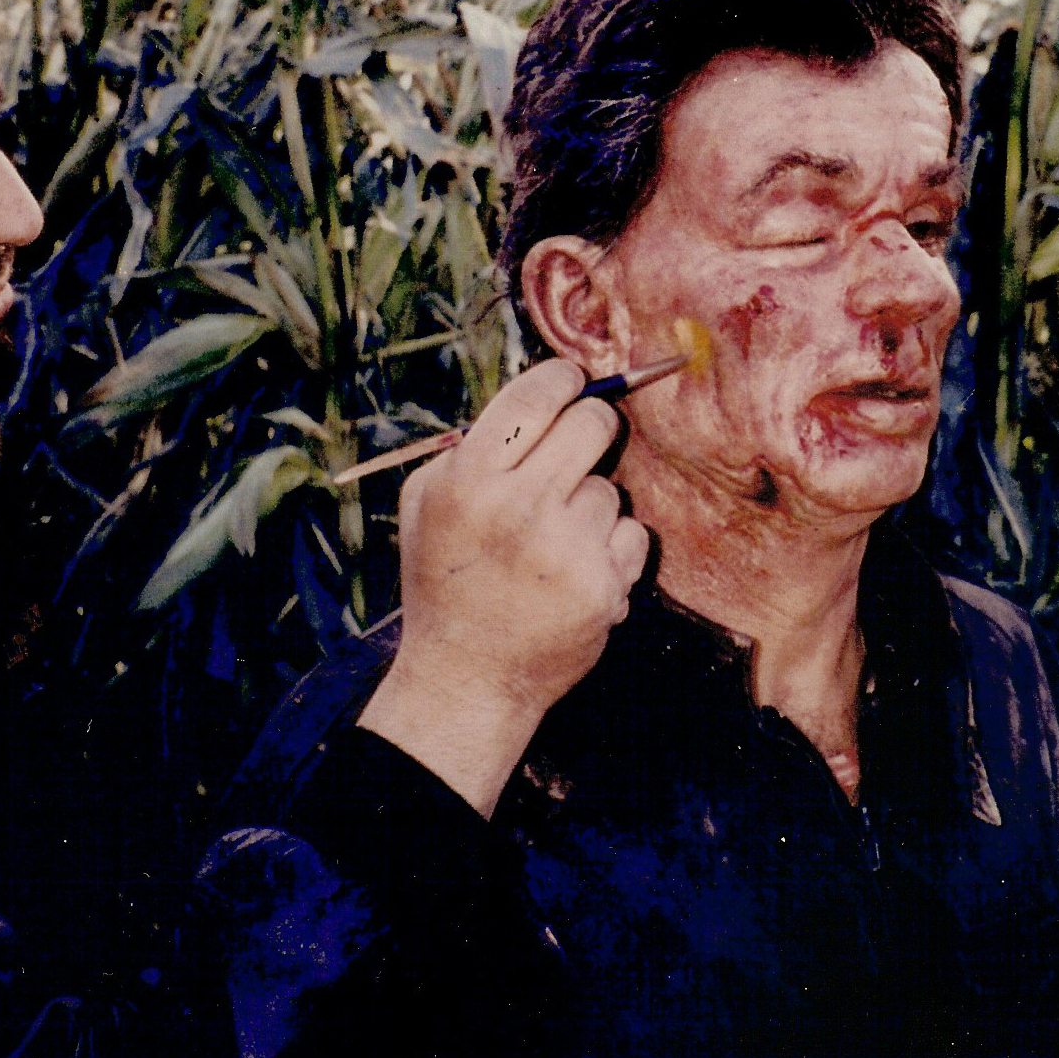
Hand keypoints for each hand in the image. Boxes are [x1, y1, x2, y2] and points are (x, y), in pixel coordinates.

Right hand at [360, 360, 649, 814]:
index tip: (573, 382)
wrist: (468, 678)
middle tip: (583, 440)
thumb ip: (469, 446)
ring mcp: (565, 548)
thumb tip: (539, 395)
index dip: (565, 379)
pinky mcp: (604, 586)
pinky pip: (633, 533)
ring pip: (611, 487)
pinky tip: (577, 573)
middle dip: (594, 424)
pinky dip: (613, 550)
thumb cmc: (447, 580)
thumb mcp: (426, 504)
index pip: (537, 394)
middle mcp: (517, 508)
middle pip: (593, 422)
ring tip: (552, 544)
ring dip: (591, 506)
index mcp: (467, 480)